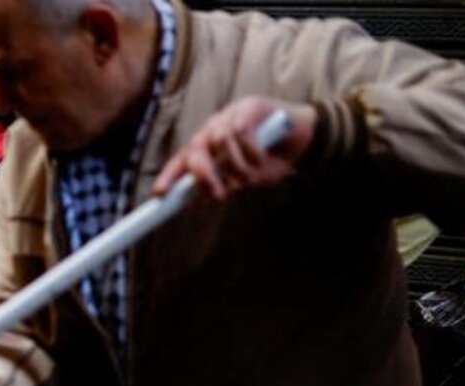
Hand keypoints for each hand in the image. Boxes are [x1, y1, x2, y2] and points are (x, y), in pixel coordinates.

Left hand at [152, 97, 317, 200]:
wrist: (304, 139)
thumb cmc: (270, 159)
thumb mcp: (244, 178)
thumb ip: (224, 185)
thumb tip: (201, 200)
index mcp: (207, 146)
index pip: (183, 160)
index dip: (170, 176)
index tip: (160, 194)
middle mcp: (213, 129)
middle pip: (195, 148)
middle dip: (203, 175)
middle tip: (218, 194)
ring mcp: (231, 115)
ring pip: (219, 141)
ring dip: (234, 166)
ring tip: (250, 177)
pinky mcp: (250, 107)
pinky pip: (241, 132)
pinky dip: (251, 151)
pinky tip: (262, 159)